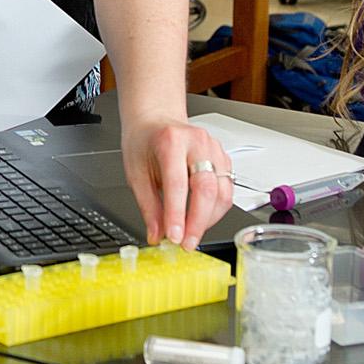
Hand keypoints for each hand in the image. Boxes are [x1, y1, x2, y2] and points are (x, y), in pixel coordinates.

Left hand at [123, 114, 232, 245]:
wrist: (156, 120)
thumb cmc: (144, 142)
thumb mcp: (135, 172)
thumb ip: (148, 206)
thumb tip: (156, 234)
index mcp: (171, 141)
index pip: (178, 183)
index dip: (177, 214)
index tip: (174, 237)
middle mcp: (197, 142)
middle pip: (207, 188)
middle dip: (198, 222)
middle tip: (186, 243)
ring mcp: (214, 148)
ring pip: (222, 192)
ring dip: (209, 219)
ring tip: (192, 234)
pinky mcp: (224, 158)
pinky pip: (228, 189)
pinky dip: (216, 210)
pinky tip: (202, 218)